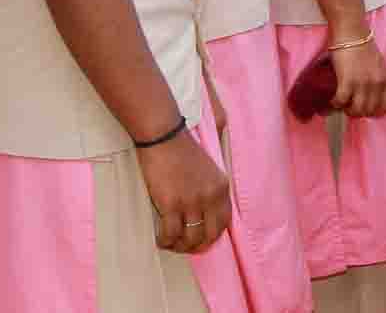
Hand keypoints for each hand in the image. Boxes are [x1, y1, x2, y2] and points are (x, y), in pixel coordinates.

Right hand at [139, 131, 232, 253]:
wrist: (164, 138)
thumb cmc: (182, 151)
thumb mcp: (208, 170)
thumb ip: (211, 190)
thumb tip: (205, 212)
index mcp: (222, 188)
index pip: (224, 222)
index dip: (213, 235)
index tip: (203, 240)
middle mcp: (210, 197)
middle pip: (210, 234)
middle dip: (198, 246)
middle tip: (185, 247)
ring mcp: (191, 201)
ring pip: (190, 237)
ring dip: (180, 246)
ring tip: (171, 244)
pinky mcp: (171, 204)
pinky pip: (170, 233)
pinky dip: (165, 240)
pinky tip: (161, 239)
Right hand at [329, 41, 385, 117]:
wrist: (352, 34)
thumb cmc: (364, 47)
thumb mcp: (379, 65)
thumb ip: (377, 79)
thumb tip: (370, 94)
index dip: (376, 112)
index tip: (366, 111)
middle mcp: (376, 83)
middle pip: (370, 111)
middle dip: (359, 112)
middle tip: (351, 107)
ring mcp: (362, 83)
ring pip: (356, 110)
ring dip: (347, 110)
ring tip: (343, 105)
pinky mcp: (347, 80)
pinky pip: (341, 102)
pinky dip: (336, 104)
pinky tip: (333, 100)